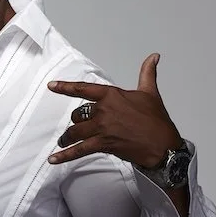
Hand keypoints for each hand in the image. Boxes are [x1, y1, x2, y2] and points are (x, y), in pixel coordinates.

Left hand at [47, 53, 181, 166]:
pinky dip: (64, 155)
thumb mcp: (150, 93)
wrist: (163, 145)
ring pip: (75, 132)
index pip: (83, 89)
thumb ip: (147, 73)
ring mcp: (102, 128)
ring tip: (63, 142)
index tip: (52, 86)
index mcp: (112, 95)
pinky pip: (78, 150)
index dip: (65, 87)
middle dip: (76, 122)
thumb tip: (153, 57)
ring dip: (67, 138)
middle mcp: (103, 110)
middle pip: (77, 115)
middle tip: (77, 128)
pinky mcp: (103, 144)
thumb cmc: (157, 121)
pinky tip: (54, 159)